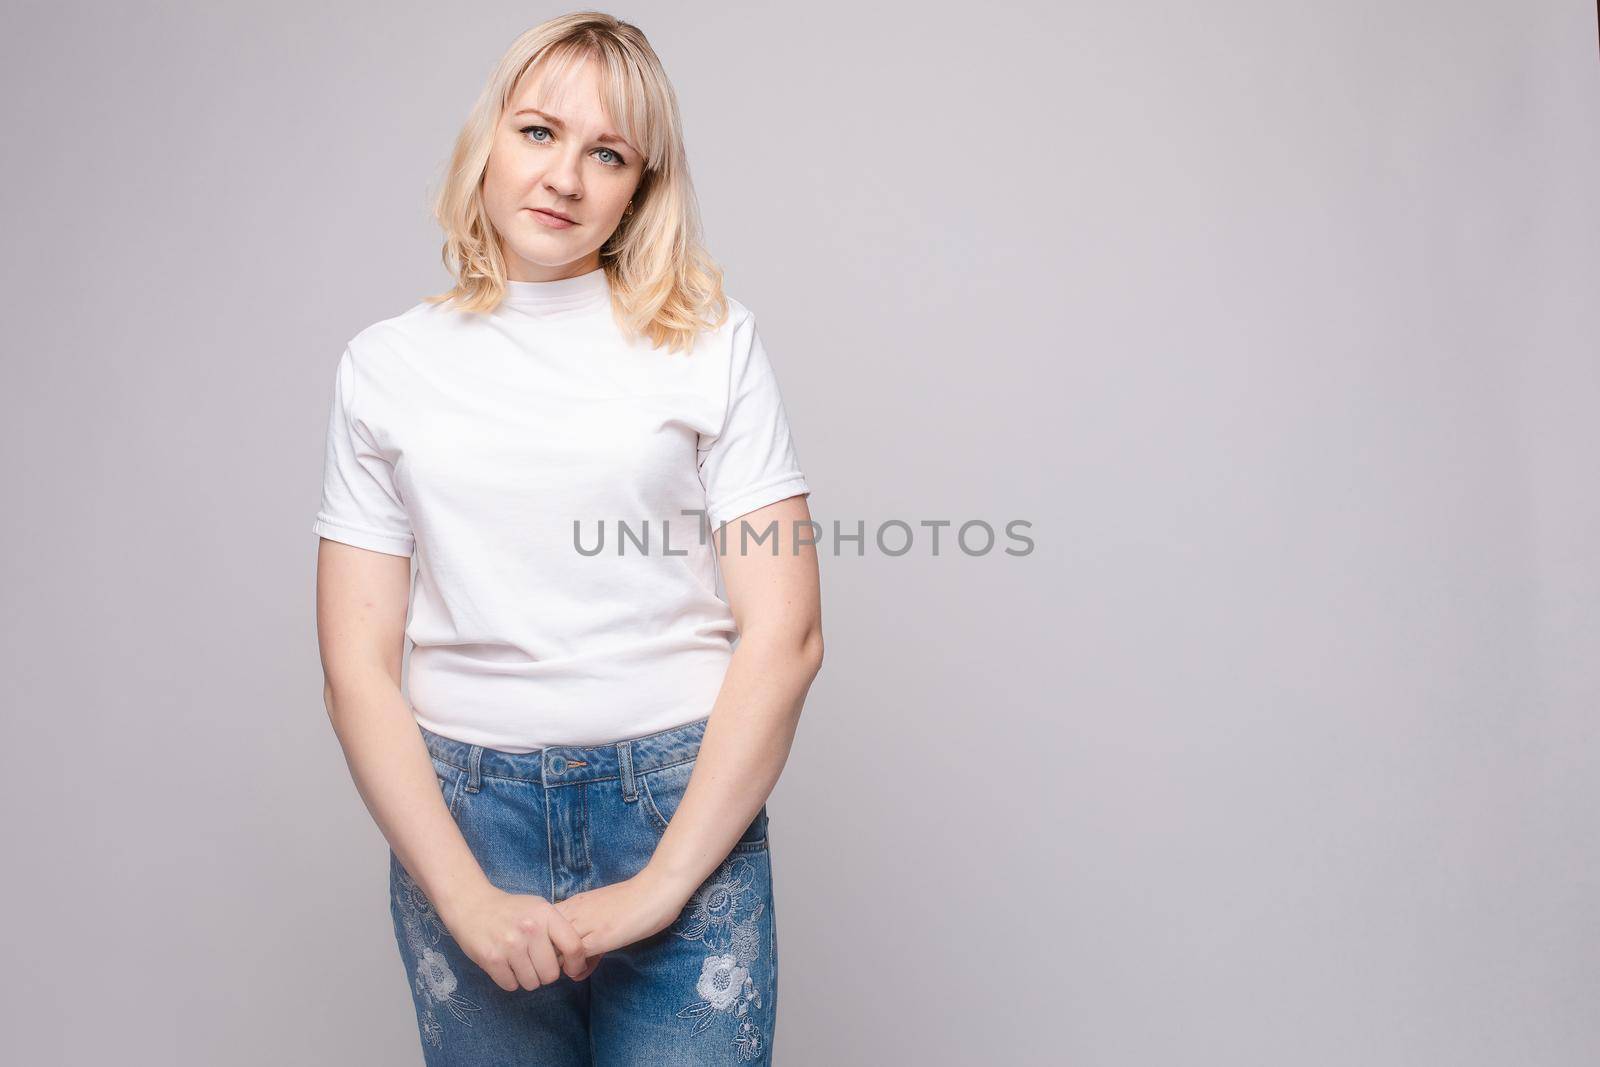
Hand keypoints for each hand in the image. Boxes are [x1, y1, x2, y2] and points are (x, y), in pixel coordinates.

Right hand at [440, 883, 600, 989]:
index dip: (576, 963)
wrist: (472, 905)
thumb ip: (557, 929)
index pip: (573, 946)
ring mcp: (510, 945)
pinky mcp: (491, 959)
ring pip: (531, 983)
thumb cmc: (511, 910)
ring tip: (519, 963)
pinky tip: (505, 965)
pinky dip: (510, 980)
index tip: (571, 969)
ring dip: (527, 978)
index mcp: (545, 914)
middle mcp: (530, 929)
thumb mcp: (538, 909)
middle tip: (536, 964)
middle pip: (551, 974)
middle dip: (545, 974)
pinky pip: (511, 985)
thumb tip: (576, 958)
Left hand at [554, 867, 686, 957]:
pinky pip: (574, 956)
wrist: (656, 888)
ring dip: (559, 964)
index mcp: (574, 902)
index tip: (559, 954)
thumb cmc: (635, 899)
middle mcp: (574, 911)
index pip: (542, 927)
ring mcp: (586, 923)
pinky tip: (584, 971)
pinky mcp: (600, 936)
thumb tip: (576, 965)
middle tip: (562, 966)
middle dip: (548, 956)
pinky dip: (574, 968)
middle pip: (542, 938)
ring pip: (554, 948)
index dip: (546, 944)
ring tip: (573, 970)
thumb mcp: (603, 912)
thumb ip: (588, 933)